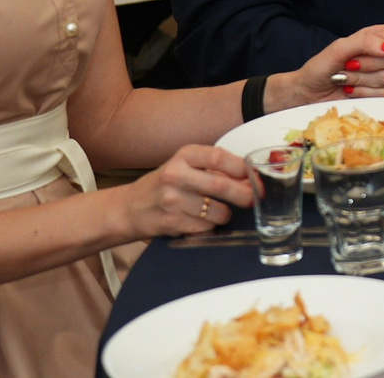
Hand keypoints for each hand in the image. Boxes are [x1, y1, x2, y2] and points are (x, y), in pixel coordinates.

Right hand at [122, 144, 254, 240]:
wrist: (130, 208)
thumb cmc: (165, 184)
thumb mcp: (185, 166)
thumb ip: (214, 169)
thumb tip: (249, 179)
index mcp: (184, 155)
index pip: (218, 157)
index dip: (241, 167)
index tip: (253, 176)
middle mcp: (176, 175)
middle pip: (221, 185)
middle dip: (243, 194)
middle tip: (252, 199)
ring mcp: (172, 200)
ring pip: (216, 211)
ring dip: (225, 214)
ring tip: (219, 211)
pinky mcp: (171, 222)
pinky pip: (205, 228)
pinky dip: (209, 227)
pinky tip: (200, 221)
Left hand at [267, 25, 383, 109]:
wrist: (307, 93)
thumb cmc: (320, 66)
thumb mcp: (340, 47)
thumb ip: (367, 42)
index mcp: (375, 37)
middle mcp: (380, 55)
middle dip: (371, 61)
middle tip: (351, 62)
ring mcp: (377, 75)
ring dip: (360, 78)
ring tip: (344, 77)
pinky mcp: (374, 94)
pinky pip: (380, 93)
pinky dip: (360, 92)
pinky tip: (348, 89)